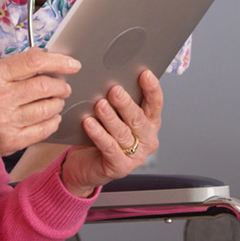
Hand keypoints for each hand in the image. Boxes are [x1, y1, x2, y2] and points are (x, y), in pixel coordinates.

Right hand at [0, 47, 80, 162]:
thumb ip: (11, 66)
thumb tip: (41, 56)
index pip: (34, 62)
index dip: (59, 61)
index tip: (72, 64)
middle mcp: (0, 98)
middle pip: (45, 86)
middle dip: (61, 85)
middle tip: (62, 86)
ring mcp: (6, 121)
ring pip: (48, 109)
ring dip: (58, 103)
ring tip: (55, 101)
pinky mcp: (11, 141)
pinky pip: (43, 130)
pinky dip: (52, 121)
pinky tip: (50, 117)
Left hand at [61, 69, 162, 197]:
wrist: (84, 165)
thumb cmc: (99, 135)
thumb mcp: (111, 116)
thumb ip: (116, 102)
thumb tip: (109, 78)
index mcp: (149, 123)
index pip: (155, 104)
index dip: (151, 89)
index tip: (144, 73)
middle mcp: (147, 139)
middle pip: (138, 118)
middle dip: (126, 103)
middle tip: (114, 90)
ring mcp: (136, 155)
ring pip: (123, 132)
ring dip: (110, 118)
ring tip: (99, 105)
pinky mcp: (120, 167)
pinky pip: (109, 147)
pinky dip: (99, 134)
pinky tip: (89, 123)